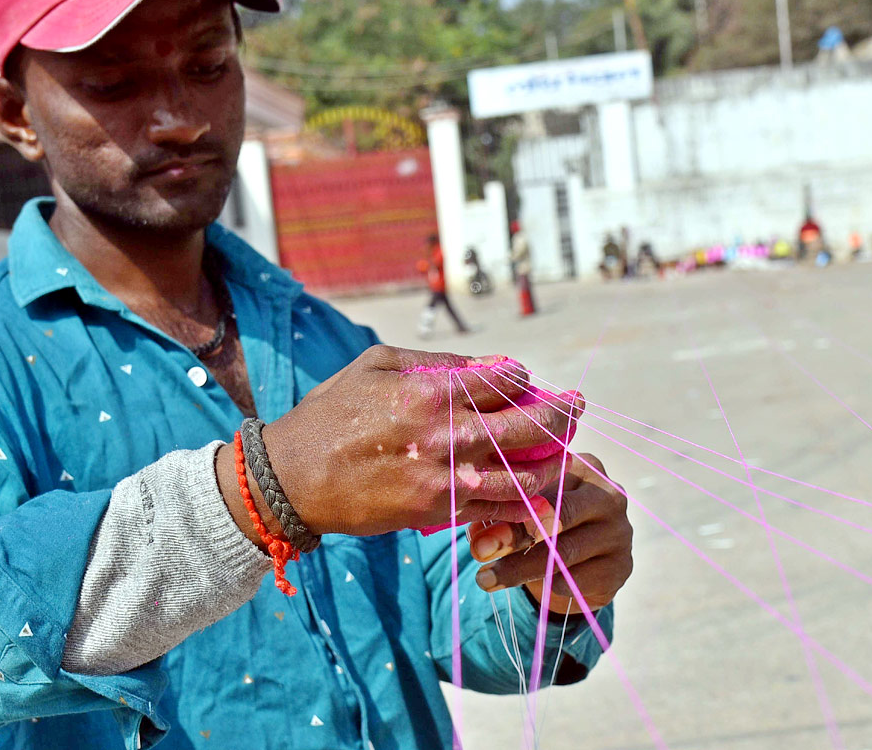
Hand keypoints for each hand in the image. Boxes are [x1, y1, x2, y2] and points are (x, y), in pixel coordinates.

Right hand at [253, 346, 580, 536]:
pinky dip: (525, 503)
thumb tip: (485, 365)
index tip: (526, 378)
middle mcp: (444, 433)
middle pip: (526, 423)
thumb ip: (435, 362)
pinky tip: (541, 494)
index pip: (502, 378)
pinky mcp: (437, 511)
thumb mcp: (377, 364)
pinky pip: (496, 509)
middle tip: (576, 406)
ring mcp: (444, 476)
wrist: (294, 477)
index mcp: (430, 390)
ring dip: (552, 462)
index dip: (523, 376)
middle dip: (560, 413)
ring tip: (568, 453)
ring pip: (522, 473)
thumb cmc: (333, 412)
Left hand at [467, 452, 632, 614]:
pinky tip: (535, 588)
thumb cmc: (544, 522)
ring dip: (520, 570)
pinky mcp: (623, 565)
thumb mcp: (522, 509)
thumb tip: (477, 537)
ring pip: (565, 553)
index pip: (544, 484)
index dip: (507, 509)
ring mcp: (620, 530)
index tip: (476, 538)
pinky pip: (580, 579)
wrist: (581, 559)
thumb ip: (502, 514)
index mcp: (582, 466)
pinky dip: (551, 586)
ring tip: (486, 580)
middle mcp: (608, 493)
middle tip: (479, 555)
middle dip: (513, 539)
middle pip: (558, 515)